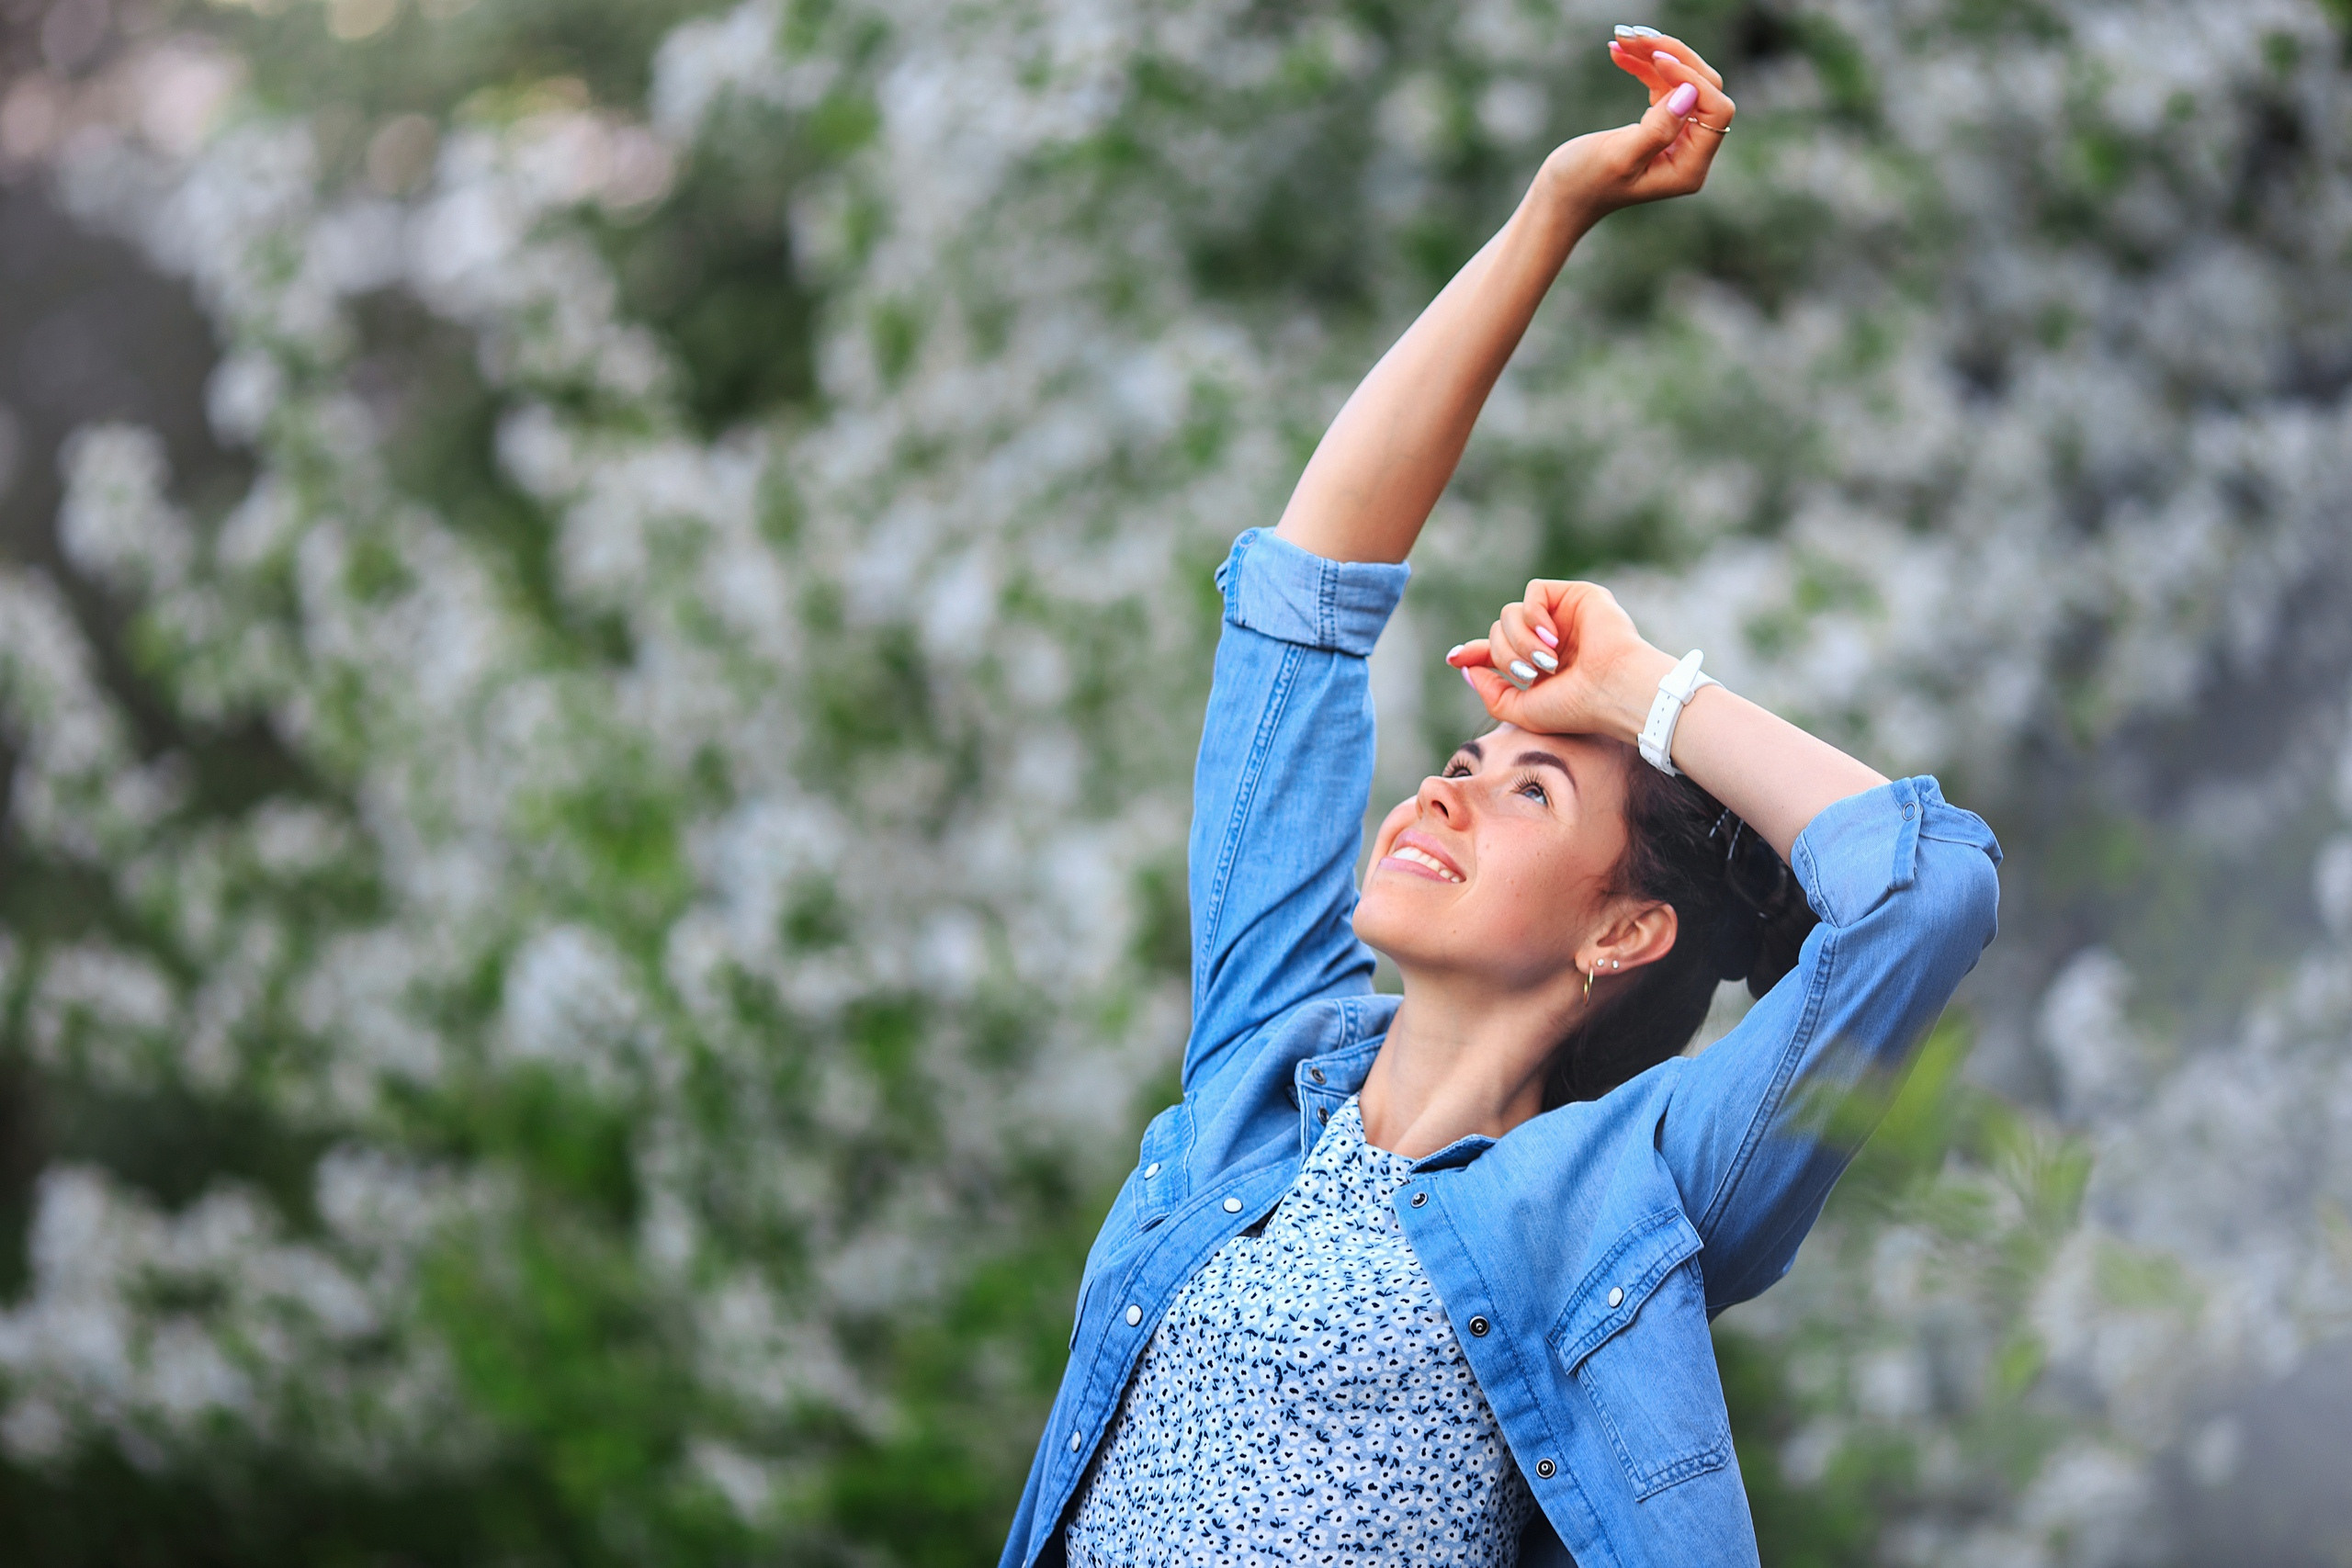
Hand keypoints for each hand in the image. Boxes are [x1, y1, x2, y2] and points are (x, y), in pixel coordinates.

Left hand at [1446, 580, 1676, 742]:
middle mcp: (1550, 639)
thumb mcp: (1524, 712)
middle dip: (1504, 655)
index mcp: (1539, 665)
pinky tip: (1552, 637)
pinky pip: (1533, 592)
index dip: (1474, 652)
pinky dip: (1533, 615)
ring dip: (1520, 641)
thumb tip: (1467, 670)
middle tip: (1530, 674)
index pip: (1497, 651)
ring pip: (1510, 613)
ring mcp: (1563, 617)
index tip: (1454, 659)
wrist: (1614, 691)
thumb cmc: (1577, 707)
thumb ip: (1493, 694)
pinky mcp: (1576, 595)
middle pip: (1498, 632)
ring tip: (1547, 662)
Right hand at [1541, 32, 1735, 220]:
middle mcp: (1691, 154)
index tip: (1658, 60)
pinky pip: (1663, 87)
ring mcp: (1678, 139)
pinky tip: (1619, 54)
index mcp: (1689, 168)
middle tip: (1637, 37)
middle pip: (1703, 89)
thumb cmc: (1584, 182)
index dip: (1692, 79)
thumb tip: (1689, 93)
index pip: (1714, 109)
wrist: (1560, 196)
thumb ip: (1657, 129)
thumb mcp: (1618, 157)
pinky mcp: (1661, 125)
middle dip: (1673, 58)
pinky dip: (1643, 67)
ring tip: (1622, 39)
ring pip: (1682, 82)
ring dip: (1654, 56)